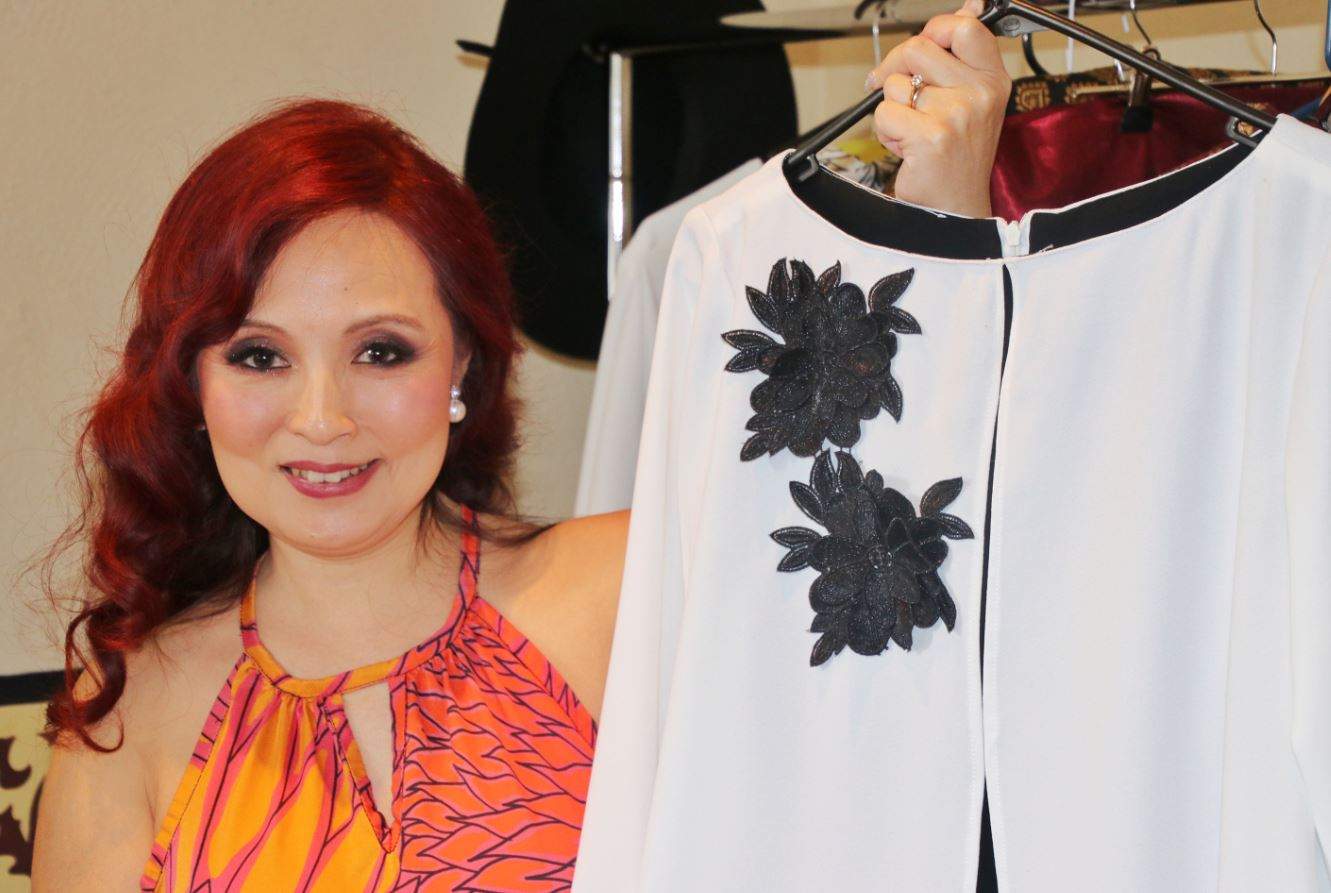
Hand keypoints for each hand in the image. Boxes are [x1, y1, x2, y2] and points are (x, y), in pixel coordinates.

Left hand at [865, 0, 1010, 217]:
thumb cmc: (958, 157)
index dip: (933, 30)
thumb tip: (971, 4)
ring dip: (893, 109)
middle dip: (895, 69)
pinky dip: (886, 132)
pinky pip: (885, 114)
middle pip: (917, 47)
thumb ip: (962, 56)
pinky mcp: (931, 136)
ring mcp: (957, 113)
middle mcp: (980, 93)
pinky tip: (907, 148)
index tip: (919, 53)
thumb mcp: (972, 100)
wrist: (956, 210)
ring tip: (913, 132)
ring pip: (895, 84)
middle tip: (899, 95)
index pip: (964, 26)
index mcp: (993, 80)